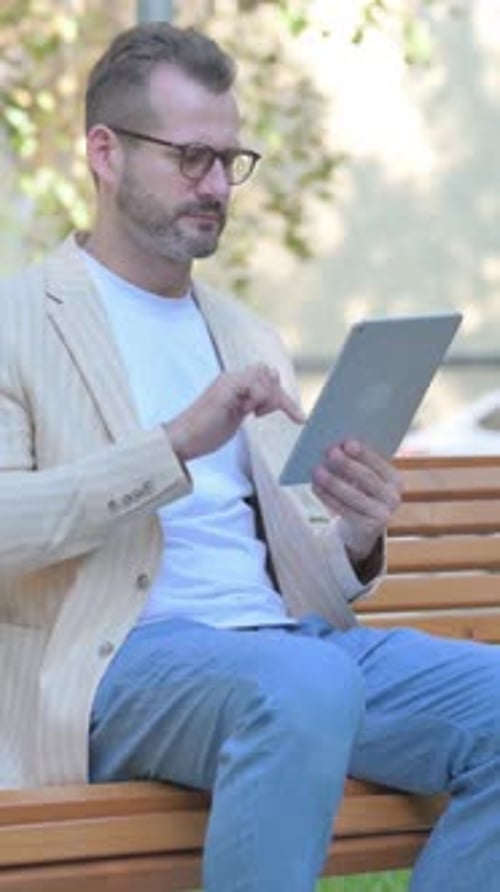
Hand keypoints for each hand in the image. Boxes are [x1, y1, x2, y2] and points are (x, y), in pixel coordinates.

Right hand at [164, 363, 304, 461]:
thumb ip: (250, 405)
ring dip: (268, 398)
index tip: (296, 417)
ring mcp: (228, 382)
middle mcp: (231, 378)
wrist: (181, 440)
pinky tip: (248, 413)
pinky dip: (258, 399)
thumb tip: (271, 399)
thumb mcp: (235, 417)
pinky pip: (254, 385)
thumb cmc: (205, 433)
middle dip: (279, 396)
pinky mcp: (224, 390)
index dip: (281, 395)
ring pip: (265, 375)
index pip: (267, 376)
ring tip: (253, 414)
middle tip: (268, 417)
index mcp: (234, 384)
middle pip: (268, 372)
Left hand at [311, 439, 401, 561]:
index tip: (347, 443)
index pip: (379, 464)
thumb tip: (338, 446)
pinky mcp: (367, 528)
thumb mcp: (365, 479)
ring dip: (333, 481)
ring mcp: (382, 515)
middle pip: (367, 478)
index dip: (363, 453)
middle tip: (330, 452)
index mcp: (395, 480)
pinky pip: (344, 510)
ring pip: (353, 495)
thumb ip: (358, 463)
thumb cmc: (361, 494)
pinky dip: (328, 497)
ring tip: (317, 470)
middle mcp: (393, 498)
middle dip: (347, 464)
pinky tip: (315, 487)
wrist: (362, 528)